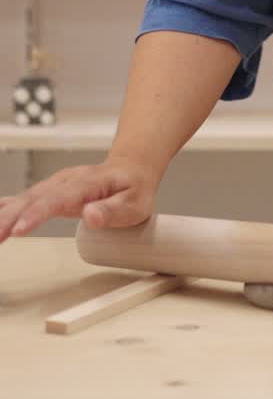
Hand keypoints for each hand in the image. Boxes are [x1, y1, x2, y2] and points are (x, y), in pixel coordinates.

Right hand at [0, 158, 158, 242]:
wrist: (132, 168)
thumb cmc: (134, 189)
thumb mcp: (134, 204)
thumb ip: (112, 211)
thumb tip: (90, 216)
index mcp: (87, 183)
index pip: (57, 199)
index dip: (36, 214)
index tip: (18, 230)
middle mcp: (68, 180)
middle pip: (34, 199)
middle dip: (11, 218)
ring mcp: (58, 183)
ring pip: (26, 198)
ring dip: (6, 214)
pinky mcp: (52, 189)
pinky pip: (27, 197)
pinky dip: (9, 206)